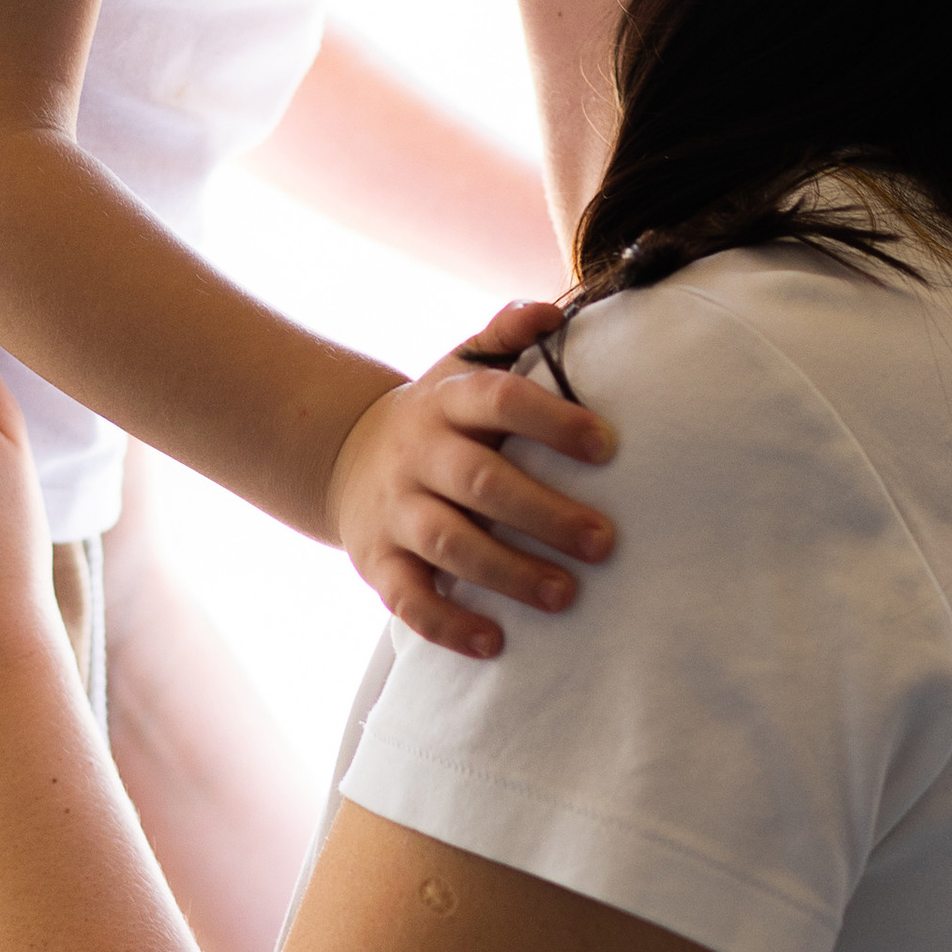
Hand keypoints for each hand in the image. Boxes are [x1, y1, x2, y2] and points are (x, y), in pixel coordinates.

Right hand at [321, 297, 616, 658]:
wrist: (344, 456)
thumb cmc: (439, 417)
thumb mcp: (461, 366)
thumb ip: (506, 336)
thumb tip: (551, 310)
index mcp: (448, 404)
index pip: (501, 401)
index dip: (552, 420)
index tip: (607, 447)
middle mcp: (419, 455)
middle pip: (481, 482)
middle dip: (545, 513)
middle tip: (605, 542)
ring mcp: (395, 511)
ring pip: (448, 543)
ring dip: (507, 572)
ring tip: (565, 595)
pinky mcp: (379, 562)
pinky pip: (408, 599)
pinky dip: (448, 623)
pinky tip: (494, 642)